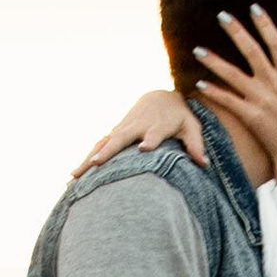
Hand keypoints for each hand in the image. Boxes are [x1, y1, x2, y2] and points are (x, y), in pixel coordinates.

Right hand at [75, 88, 204, 175]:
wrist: (159, 97)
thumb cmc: (179, 117)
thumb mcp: (191, 127)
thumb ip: (196, 144)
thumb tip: (203, 164)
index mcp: (158, 125)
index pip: (154, 133)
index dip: (151, 140)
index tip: (144, 148)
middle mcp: (137, 126)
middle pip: (121, 138)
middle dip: (109, 150)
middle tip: (96, 163)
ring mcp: (123, 129)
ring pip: (103, 144)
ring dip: (88, 159)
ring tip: (74, 176)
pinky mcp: (114, 134)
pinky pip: (98, 147)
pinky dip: (85, 160)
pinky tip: (73, 178)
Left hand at [194, 7, 276, 182]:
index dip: (265, 24)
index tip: (253, 7)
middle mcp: (275, 85)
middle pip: (252, 52)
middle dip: (236, 32)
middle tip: (221, 15)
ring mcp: (261, 100)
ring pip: (234, 76)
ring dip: (214, 62)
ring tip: (197, 50)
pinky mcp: (251, 117)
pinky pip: (229, 102)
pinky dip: (214, 93)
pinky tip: (198, 84)